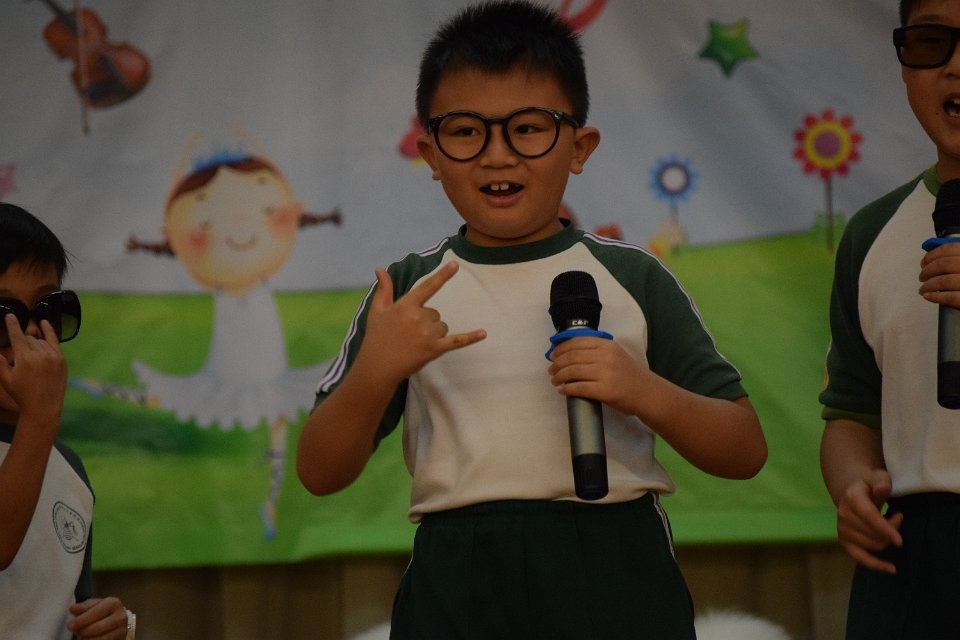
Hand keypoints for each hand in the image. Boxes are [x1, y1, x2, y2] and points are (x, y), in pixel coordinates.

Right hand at [0, 314, 65, 427]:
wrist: (44, 406)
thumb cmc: (22, 394)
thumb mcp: (6, 378)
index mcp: (24, 357)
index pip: (17, 335)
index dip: (12, 324)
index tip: (10, 315)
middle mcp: (40, 353)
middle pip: (28, 338)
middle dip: (21, 343)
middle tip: (20, 356)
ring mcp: (53, 355)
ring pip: (40, 341)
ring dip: (33, 343)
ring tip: (30, 358)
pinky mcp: (61, 359)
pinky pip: (55, 340)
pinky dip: (49, 331)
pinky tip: (44, 323)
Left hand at [67, 597, 128, 638]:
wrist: (116, 620)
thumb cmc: (101, 612)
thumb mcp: (93, 605)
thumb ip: (83, 607)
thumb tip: (72, 609)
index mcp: (114, 604)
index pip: (96, 612)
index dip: (82, 620)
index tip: (70, 625)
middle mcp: (120, 617)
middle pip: (97, 628)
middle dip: (82, 631)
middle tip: (76, 631)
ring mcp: (122, 630)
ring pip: (100, 639)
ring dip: (86, 639)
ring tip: (81, 636)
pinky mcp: (120, 639)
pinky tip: (88, 639)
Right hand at [359, 261, 485, 382]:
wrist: (377, 367)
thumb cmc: (376, 338)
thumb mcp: (377, 311)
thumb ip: (383, 289)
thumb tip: (380, 269)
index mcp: (405, 305)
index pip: (428, 286)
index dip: (443, 275)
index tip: (456, 264)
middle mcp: (418, 317)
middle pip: (435, 313)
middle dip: (426, 322)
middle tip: (409, 334)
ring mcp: (428, 334)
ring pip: (442, 326)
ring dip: (434, 333)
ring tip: (415, 344)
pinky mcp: (435, 349)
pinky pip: (457, 341)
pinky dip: (471, 338)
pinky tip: (484, 333)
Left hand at [547, 335, 646, 414]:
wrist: (646, 392)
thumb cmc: (628, 374)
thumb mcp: (615, 354)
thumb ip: (596, 351)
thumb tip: (567, 354)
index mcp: (606, 345)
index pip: (577, 342)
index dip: (560, 349)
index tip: (552, 356)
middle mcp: (605, 356)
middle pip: (572, 357)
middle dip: (557, 364)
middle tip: (551, 371)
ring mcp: (605, 373)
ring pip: (572, 372)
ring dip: (559, 377)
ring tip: (555, 381)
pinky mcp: (605, 390)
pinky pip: (579, 388)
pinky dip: (567, 389)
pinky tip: (562, 390)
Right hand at [835, 468, 903, 573]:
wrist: (851, 492)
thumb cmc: (870, 486)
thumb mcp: (877, 477)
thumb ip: (882, 482)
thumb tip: (882, 491)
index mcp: (852, 498)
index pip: (869, 516)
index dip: (885, 529)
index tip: (899, 541)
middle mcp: (843, 515)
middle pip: (874, 534)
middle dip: (892, 530)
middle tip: (897, 517)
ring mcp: (842, 529)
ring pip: (873, 545)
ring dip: (887, 540)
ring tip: (891, 527)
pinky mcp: (844, 541)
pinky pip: (860, 558)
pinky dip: (876, 565)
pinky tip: (891, 569)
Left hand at [919, 242, 959, 306]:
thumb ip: (958, 258)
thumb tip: (933, 257)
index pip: (950, 249)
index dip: (932, 255)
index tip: (924, 262)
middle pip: (944, 265)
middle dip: (928, 271)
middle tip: (922, 277)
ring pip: (944, 281)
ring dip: (928, 285)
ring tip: (922, 289)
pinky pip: (952, 297)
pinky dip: (936, 297)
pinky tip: (928, 297)